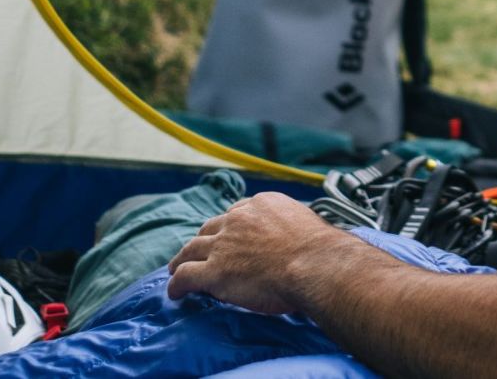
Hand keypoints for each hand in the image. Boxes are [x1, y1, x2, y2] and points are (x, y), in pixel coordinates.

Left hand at [167, 192, 348, 312]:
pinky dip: (177, 283)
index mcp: (262, 204)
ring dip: (182, 259)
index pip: (237, 212)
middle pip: (210, 228)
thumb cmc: (321, 250)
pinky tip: (175, 292)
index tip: (229, 235)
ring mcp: (223, 245)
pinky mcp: (214, 272)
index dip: (230, 226)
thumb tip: (300, 241)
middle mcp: (238, 220)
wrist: (315, 265)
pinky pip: (186, 276)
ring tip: (177, 268)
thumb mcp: (308, 225)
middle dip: (204, 239)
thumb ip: (294, 228)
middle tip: (200, 250)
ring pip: (191, 249)